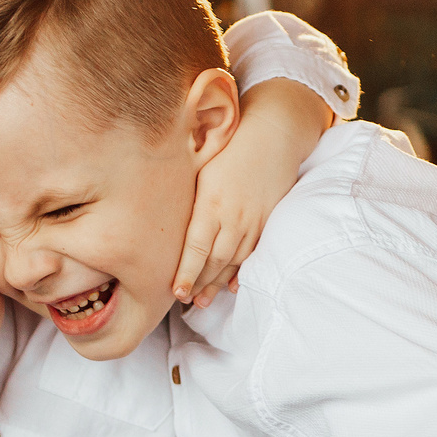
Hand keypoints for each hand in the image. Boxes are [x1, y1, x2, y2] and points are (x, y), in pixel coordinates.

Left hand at [173, 77, 333, 306]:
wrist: (273, 135)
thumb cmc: (230, 147)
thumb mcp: (201, 168)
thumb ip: (188, 199)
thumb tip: (163, 221)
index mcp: (211, 203)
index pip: (196, 248)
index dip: (186, 274)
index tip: (176, 293)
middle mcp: (233, 217)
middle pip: (215, 261)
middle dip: (199, 284)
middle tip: (186, 301)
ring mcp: (254, 222)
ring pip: (234, 262)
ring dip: (218, 283)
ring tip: (203, 300)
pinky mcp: (267, 221)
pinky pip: (253, 253)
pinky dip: (242, 272)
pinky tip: (232, 286)